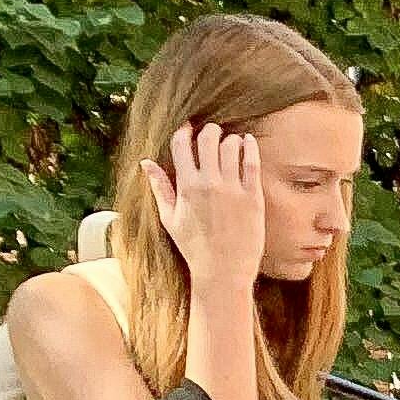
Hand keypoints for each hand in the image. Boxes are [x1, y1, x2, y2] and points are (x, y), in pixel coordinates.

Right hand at [147, 122, 265, 295]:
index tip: (188, 128)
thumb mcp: (170, 218)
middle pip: (207, 139)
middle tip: (212, 132)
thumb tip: (145, 162)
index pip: (181, 144)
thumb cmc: (194, 247)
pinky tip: (248, 142)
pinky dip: (250, 147)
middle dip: (209, 131)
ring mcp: (232, 189)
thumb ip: (159, 187)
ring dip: (229, 139)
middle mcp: (209, 183)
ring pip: (231, 146)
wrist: (223, 270)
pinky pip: (252, 163)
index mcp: (186, 186)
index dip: (184, 131)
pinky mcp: (253, 197)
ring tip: (230, 141)